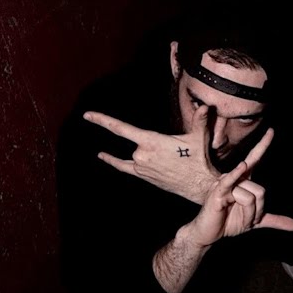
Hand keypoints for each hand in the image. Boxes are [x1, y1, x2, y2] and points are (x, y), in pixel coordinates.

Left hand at [85, 105, 218, 203]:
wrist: (199, 186)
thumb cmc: (199, 160)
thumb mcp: (199, 138)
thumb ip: (199, 120)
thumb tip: (205, 106)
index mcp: (152, 141)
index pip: (121, 128)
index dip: (103, 120)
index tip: (87, 115)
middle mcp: (142, 154)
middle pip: (134, 140)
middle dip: (151, 142)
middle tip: (174, 153)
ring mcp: (141, 167)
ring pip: (134, 153)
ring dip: (147, 152)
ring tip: (167, 158)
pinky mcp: (143, 176)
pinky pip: (123, 166)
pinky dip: (112, 160)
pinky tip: (102, 155)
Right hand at [182, 130, 292, 246]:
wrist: (209, 234)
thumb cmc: (228, 223)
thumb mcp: (255, 221)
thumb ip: (274, 220)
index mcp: (244, 181)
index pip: (255, 159)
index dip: (263, 145)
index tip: (272, 130)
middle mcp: (235, 179)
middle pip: (261, 191)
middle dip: (259, 211)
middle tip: (251, 221)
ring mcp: (225, 184)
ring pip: (251, 196)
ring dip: (249, 216)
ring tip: (239, 220)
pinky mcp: (217, 193)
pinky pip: (231, 182)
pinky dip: (236, 175)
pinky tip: (242, 166)